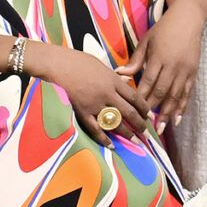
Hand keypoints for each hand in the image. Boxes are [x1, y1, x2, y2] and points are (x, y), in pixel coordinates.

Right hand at [32, 44, 153, 145]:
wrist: (57, 65)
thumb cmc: (77, 61)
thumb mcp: (101, 65)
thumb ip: (114, 77)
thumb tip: (125, 82)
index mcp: (113, 81)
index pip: (134, 97)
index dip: (144, 108)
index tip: (150, 115)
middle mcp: (107, 94)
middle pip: (129, 112)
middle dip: (140, 124)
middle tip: (147, 133)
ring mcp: (94, 104)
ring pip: (115, 122)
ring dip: (127, 133)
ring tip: (135, 141)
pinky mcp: (82, 112)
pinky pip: (95, 129)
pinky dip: (104, 138)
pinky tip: (111, 145)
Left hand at [125, 5, 206, 132]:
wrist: (188, 18)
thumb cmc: (164, 28)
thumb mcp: (147, 40)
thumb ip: (135, 60)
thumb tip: (119, 74)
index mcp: (158, 57)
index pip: (148, 81)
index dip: (140, 97)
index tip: (132, 109)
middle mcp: (173, 66)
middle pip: (161, 91)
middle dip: (152, 109)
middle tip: (144, 124)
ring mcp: (185, 70)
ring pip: (175, 96)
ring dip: (167, 113)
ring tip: (160, 128)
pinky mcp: (193, 73)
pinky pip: (187, 93)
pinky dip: (182, 107)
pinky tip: (177, 119)